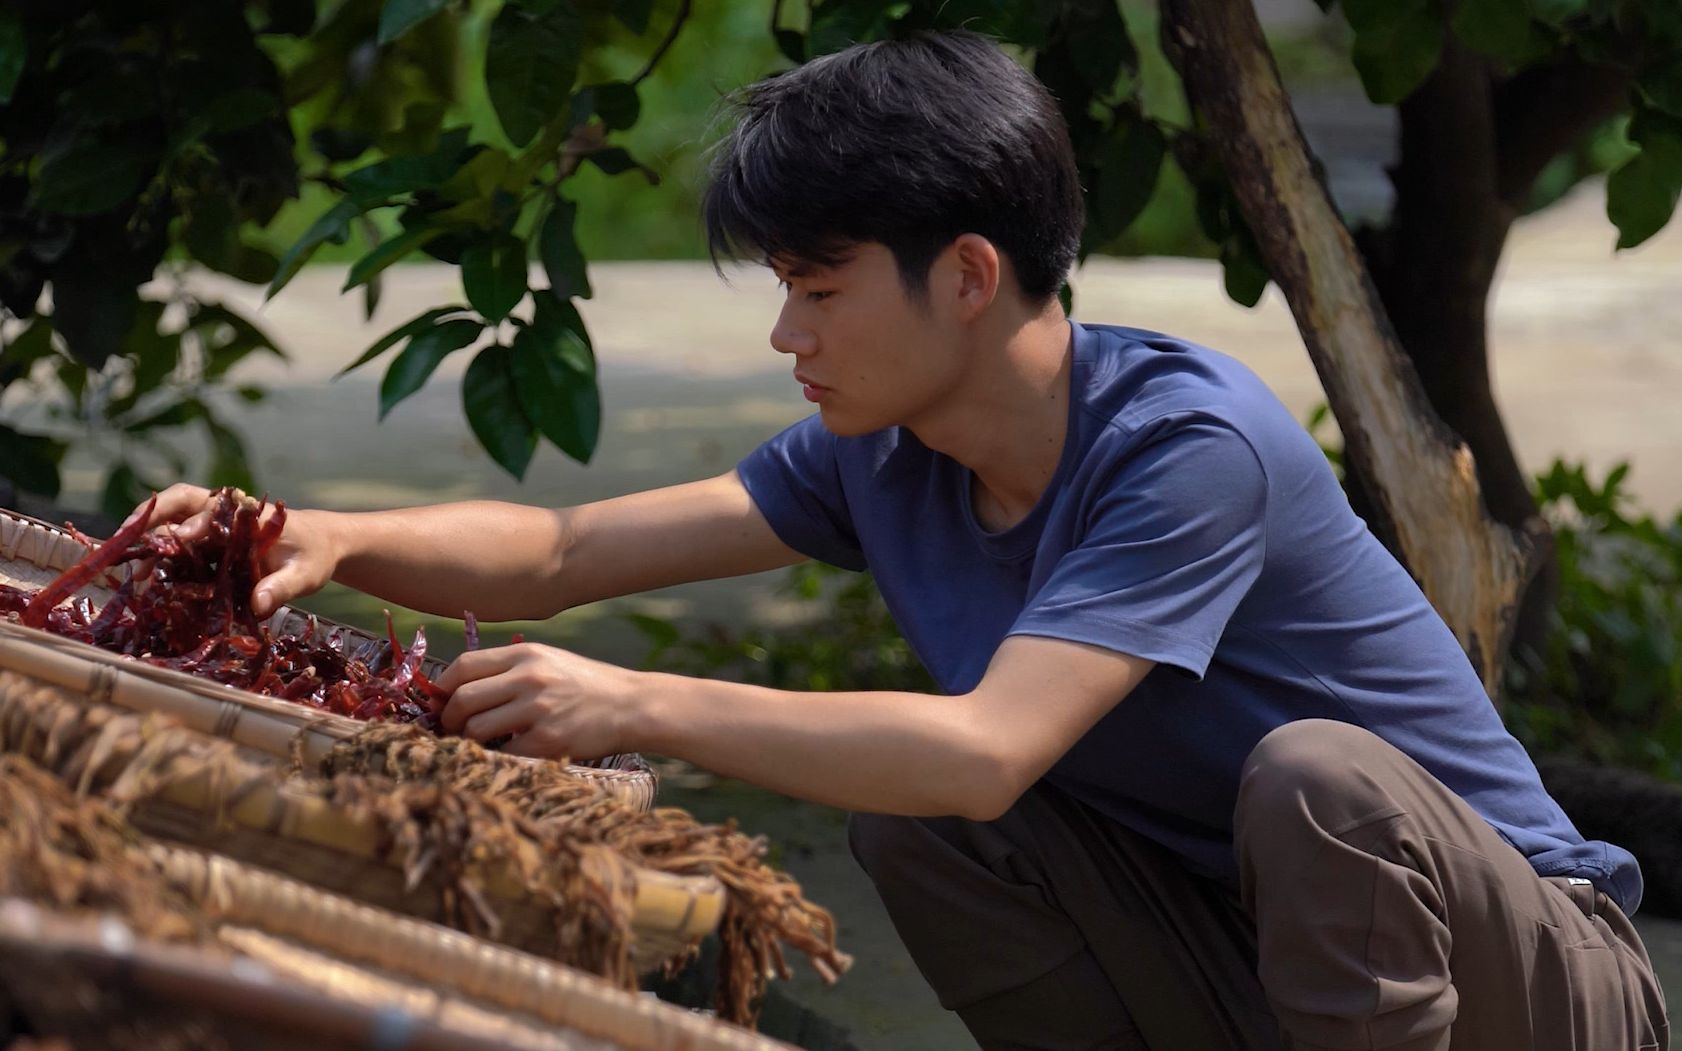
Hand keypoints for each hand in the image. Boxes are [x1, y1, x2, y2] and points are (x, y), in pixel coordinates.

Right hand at [130, 483, 340, 617]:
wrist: (319, 547)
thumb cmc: (313, 555)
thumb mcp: (306, 573)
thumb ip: (283, 587)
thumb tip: (258, 605)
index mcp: (245, 513)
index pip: (211, 507)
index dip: (192, 521)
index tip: (178, 539)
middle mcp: (223, 516)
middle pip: (177, 506)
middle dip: (149, 520)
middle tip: (122, 541)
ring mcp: (211, 531)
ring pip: (170, 527)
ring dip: (148, 544)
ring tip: (130, 572)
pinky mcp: (207, 550)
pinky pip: (176, 551)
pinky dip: (159, 562)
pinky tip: (144, 582)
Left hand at [436, 642, 643, 759]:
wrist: (632, 706)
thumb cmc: (587, 685)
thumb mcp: (550, 661)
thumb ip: (510, 669)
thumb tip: (460, 689)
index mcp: (526, 654)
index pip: (464, 666)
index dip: (443, 688)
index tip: (441, 704)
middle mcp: (529, 677)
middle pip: (462, 699)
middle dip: (449, 719)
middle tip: (452, 731)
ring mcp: (538, 709)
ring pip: (475, 729)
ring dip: (468, 741)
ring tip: (478, 745)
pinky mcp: (548, 740)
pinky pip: (501, 753)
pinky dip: (495, 758)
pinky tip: (504, 756)